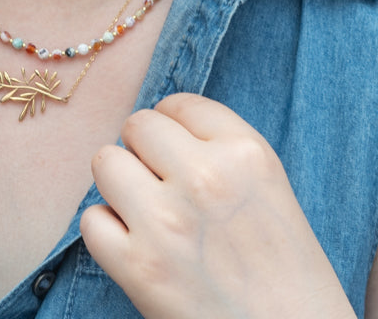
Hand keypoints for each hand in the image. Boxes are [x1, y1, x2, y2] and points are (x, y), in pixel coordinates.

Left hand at [80, 93, 355, 318]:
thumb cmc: (287, 273)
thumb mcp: (269, 188)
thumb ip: (219, 150)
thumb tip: (156, 127)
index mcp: (246, 152)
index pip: (179, 104)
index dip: (174, 128)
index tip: (181, 154)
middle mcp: (206, 177)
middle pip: (137, 125)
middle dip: (143, 153)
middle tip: (162, 185)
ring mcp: (167, 220)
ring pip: (105, 162)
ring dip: (120, 186)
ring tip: (146, 213)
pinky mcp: (138, 267)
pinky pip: (90, 220)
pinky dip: (107, 234)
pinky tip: (136, 249)